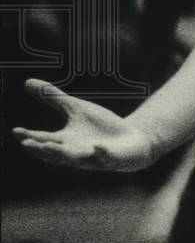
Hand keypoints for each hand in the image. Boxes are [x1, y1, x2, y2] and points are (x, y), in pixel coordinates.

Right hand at [13, 79, 156, 171]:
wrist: (131, 140)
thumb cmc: (100, 127)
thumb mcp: (76, 108)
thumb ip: (53, 98)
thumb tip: (26, 82)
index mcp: (65, 141)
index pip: (43, 139)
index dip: (29, 136)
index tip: (16, 131)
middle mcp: (75, 152)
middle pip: (55, 153)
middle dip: (42, 149)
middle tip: (27, 142)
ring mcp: (93, 157)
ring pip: (75, 159)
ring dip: (63, 154)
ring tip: (50, 147)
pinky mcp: (112, 158)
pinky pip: (105, 157)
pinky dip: (101, 153)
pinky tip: (97, 147)